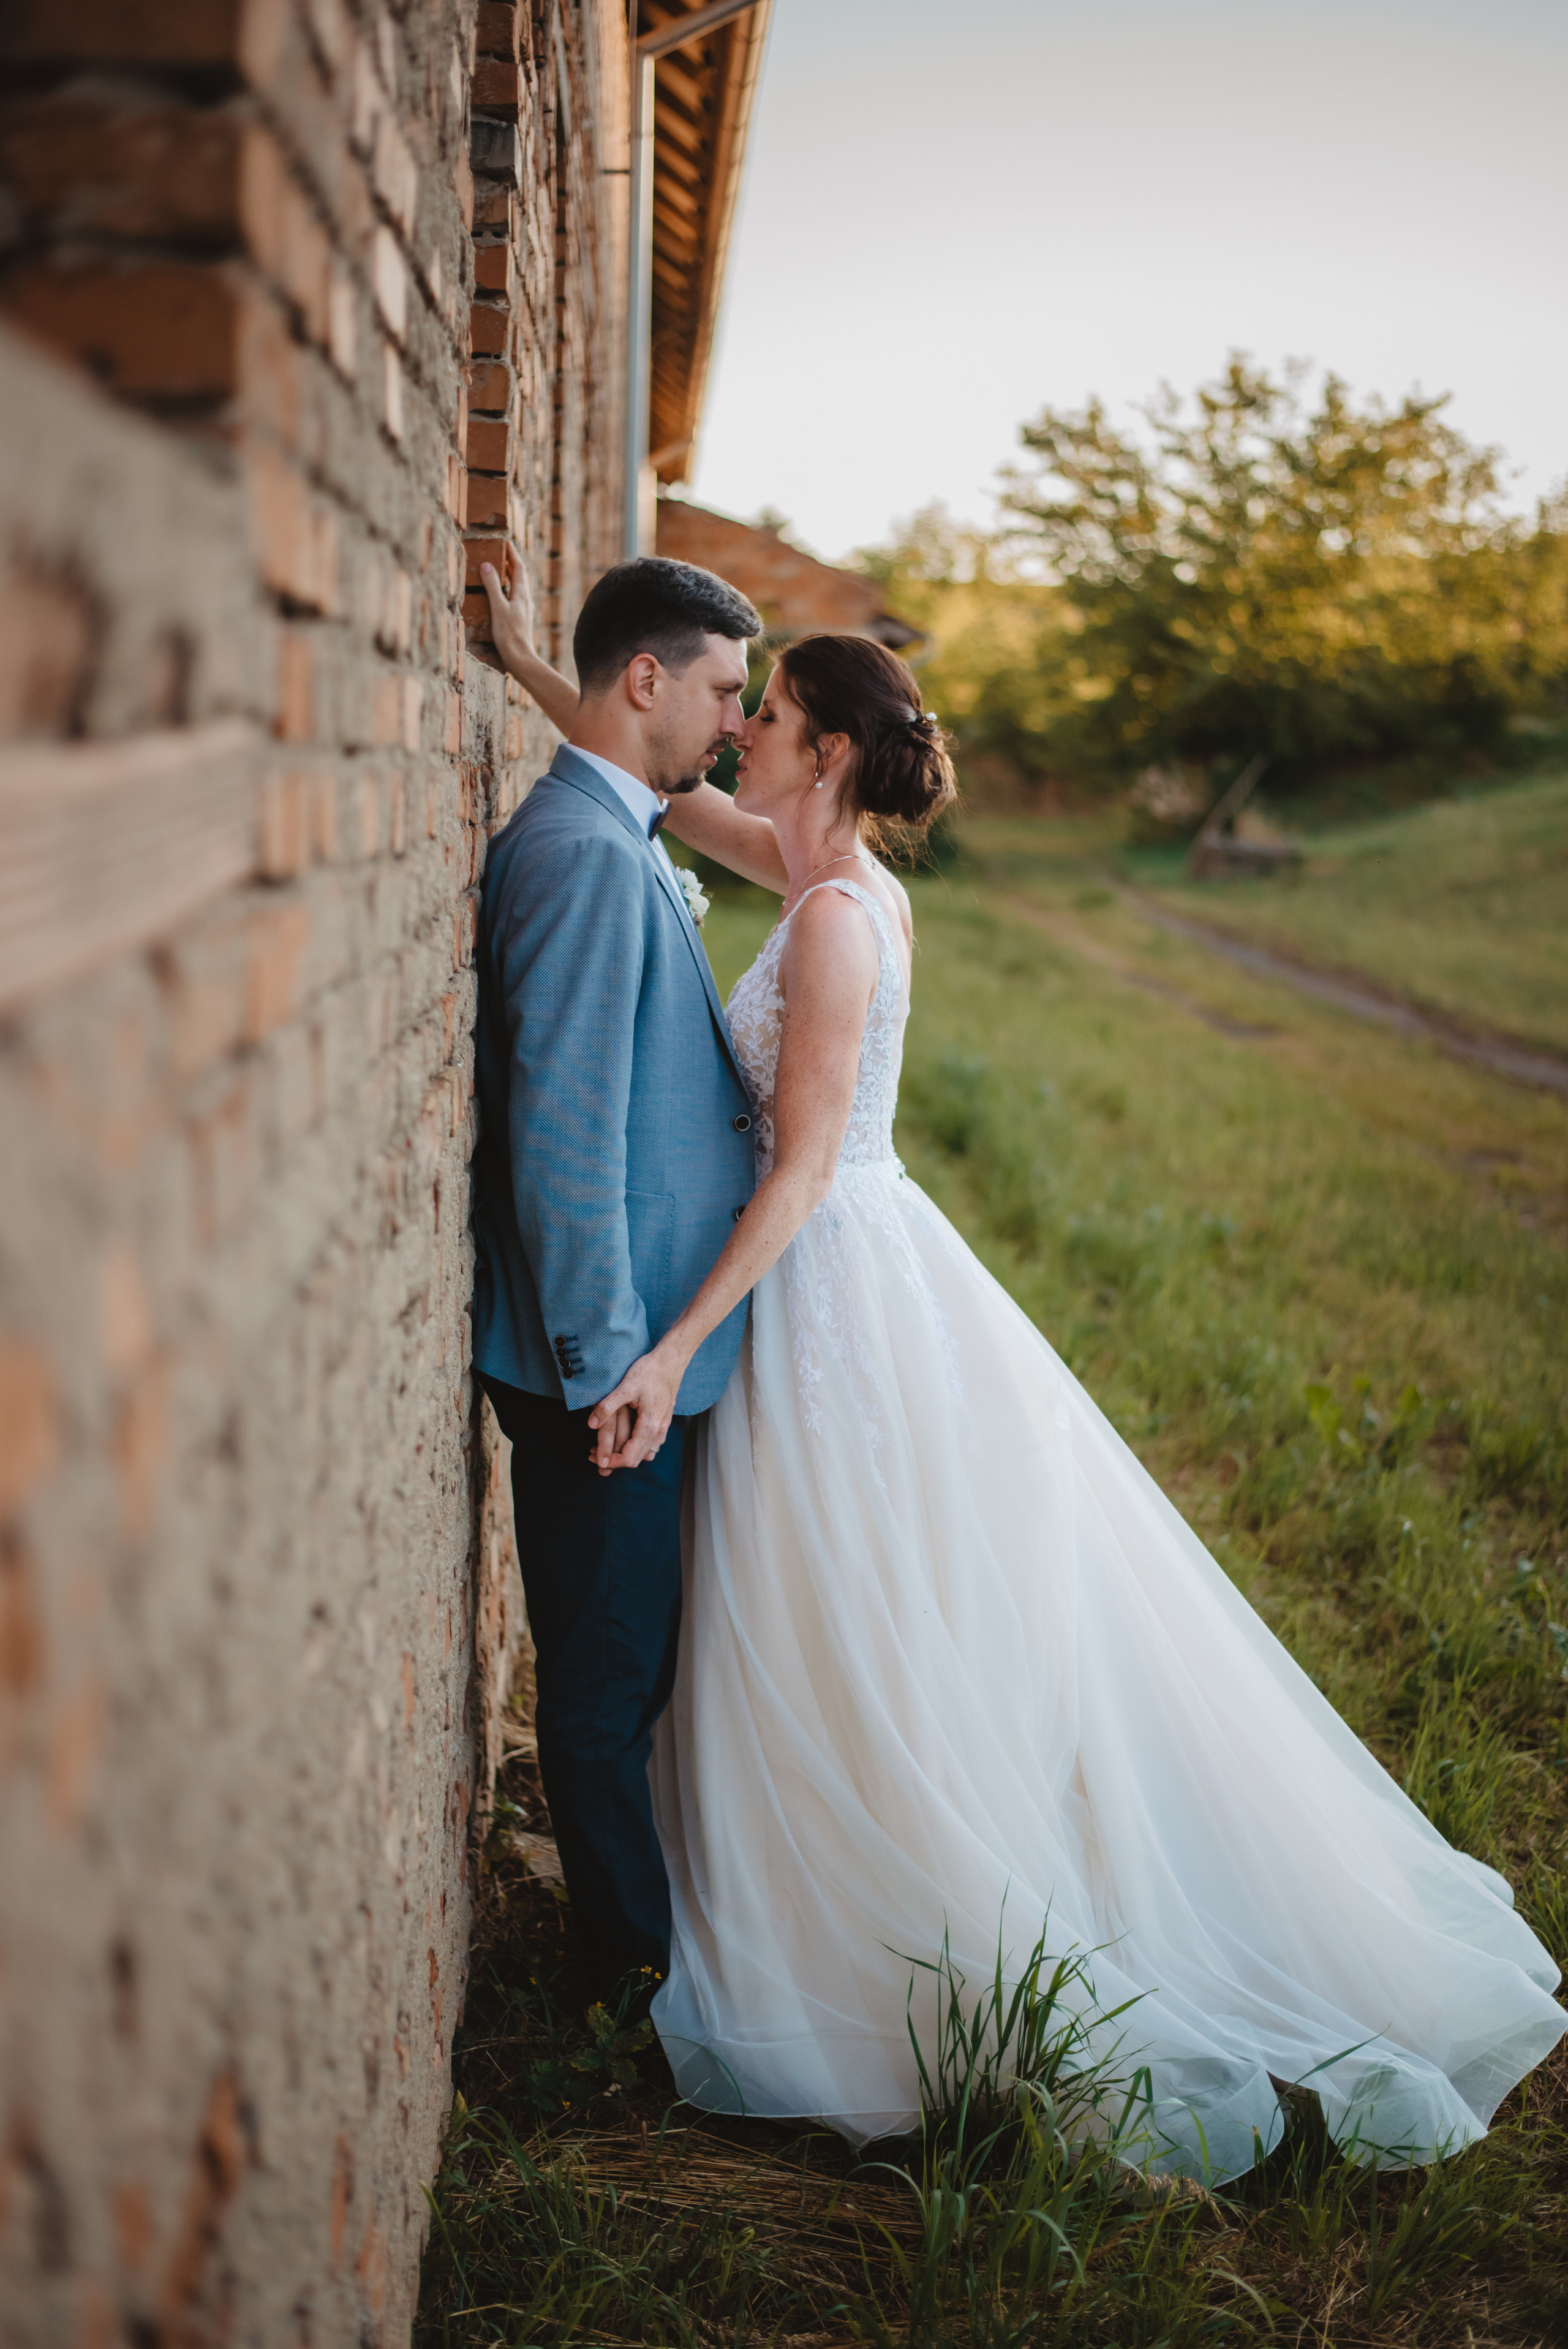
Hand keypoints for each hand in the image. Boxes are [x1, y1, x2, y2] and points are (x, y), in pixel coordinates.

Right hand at [479, 540, 535, 674]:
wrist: (520, 659)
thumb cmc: (509, 634)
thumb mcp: (498, 607)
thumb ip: (492, 586)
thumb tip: (488, 565)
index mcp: (522, 594)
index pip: (519, 567)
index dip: (512, 554)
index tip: (506, 542)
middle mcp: (525, 600)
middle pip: (520, 576)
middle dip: (511, 563)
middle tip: (501, 553)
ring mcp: (524, 610)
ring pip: (518, 587)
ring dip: (510, 576)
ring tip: (500, 570)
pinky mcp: (520, 620)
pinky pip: (515, 598)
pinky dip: (508, 590)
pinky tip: (502, 596)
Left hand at [587, 1343, 685, 1470]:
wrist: (671, 1360)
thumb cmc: (650, 1371)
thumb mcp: (625, 1387)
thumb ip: (607, 1407)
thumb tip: (591, 1424)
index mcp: (649, 1427)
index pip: (628, 1457)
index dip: (610, 1461)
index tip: (594, 1457)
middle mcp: (658, 1432)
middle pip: (635, 1460)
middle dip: (614, 1461)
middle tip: (594, 1455)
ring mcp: (662, 1428)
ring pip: (644, 1454)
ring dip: (625, 1455)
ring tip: (607, 1449)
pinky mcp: (662, 1422)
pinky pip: (650, 1445)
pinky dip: (635, 1447)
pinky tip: (624, 1438)